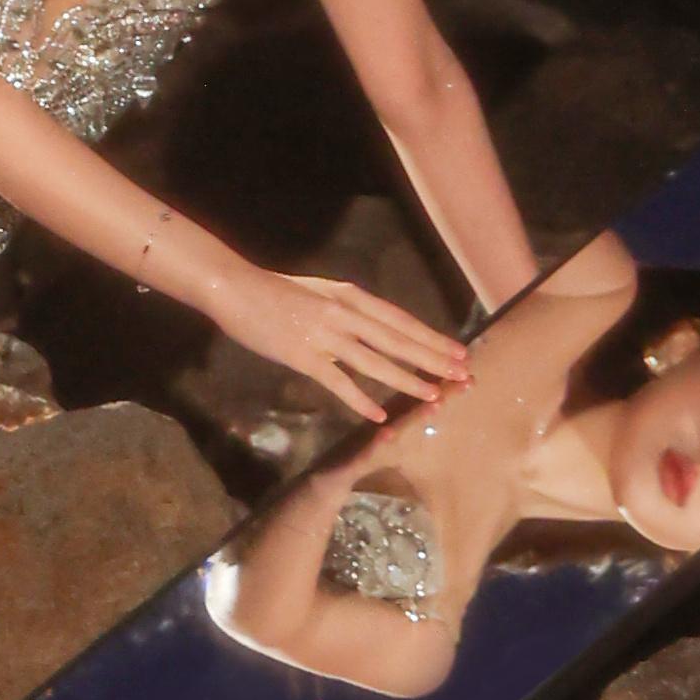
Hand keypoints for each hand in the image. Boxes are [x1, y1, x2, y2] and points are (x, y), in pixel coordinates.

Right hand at [215, 268, 470, 418]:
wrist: (235, 287)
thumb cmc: (274, 289)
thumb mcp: (319, 291)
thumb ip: (346, 307)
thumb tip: (371, 323)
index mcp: (350, 296)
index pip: (400, 320)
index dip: (431, 338)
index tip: (458, 352)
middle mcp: (344, 313)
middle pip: (397, 340)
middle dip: (433, 359)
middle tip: (463, 375)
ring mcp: (325, 334)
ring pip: (375, 361)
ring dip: (407, 380)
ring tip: (434, 396)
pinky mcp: (303, 355)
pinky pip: (338, 380)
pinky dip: (360, 397)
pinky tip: (379, 413)